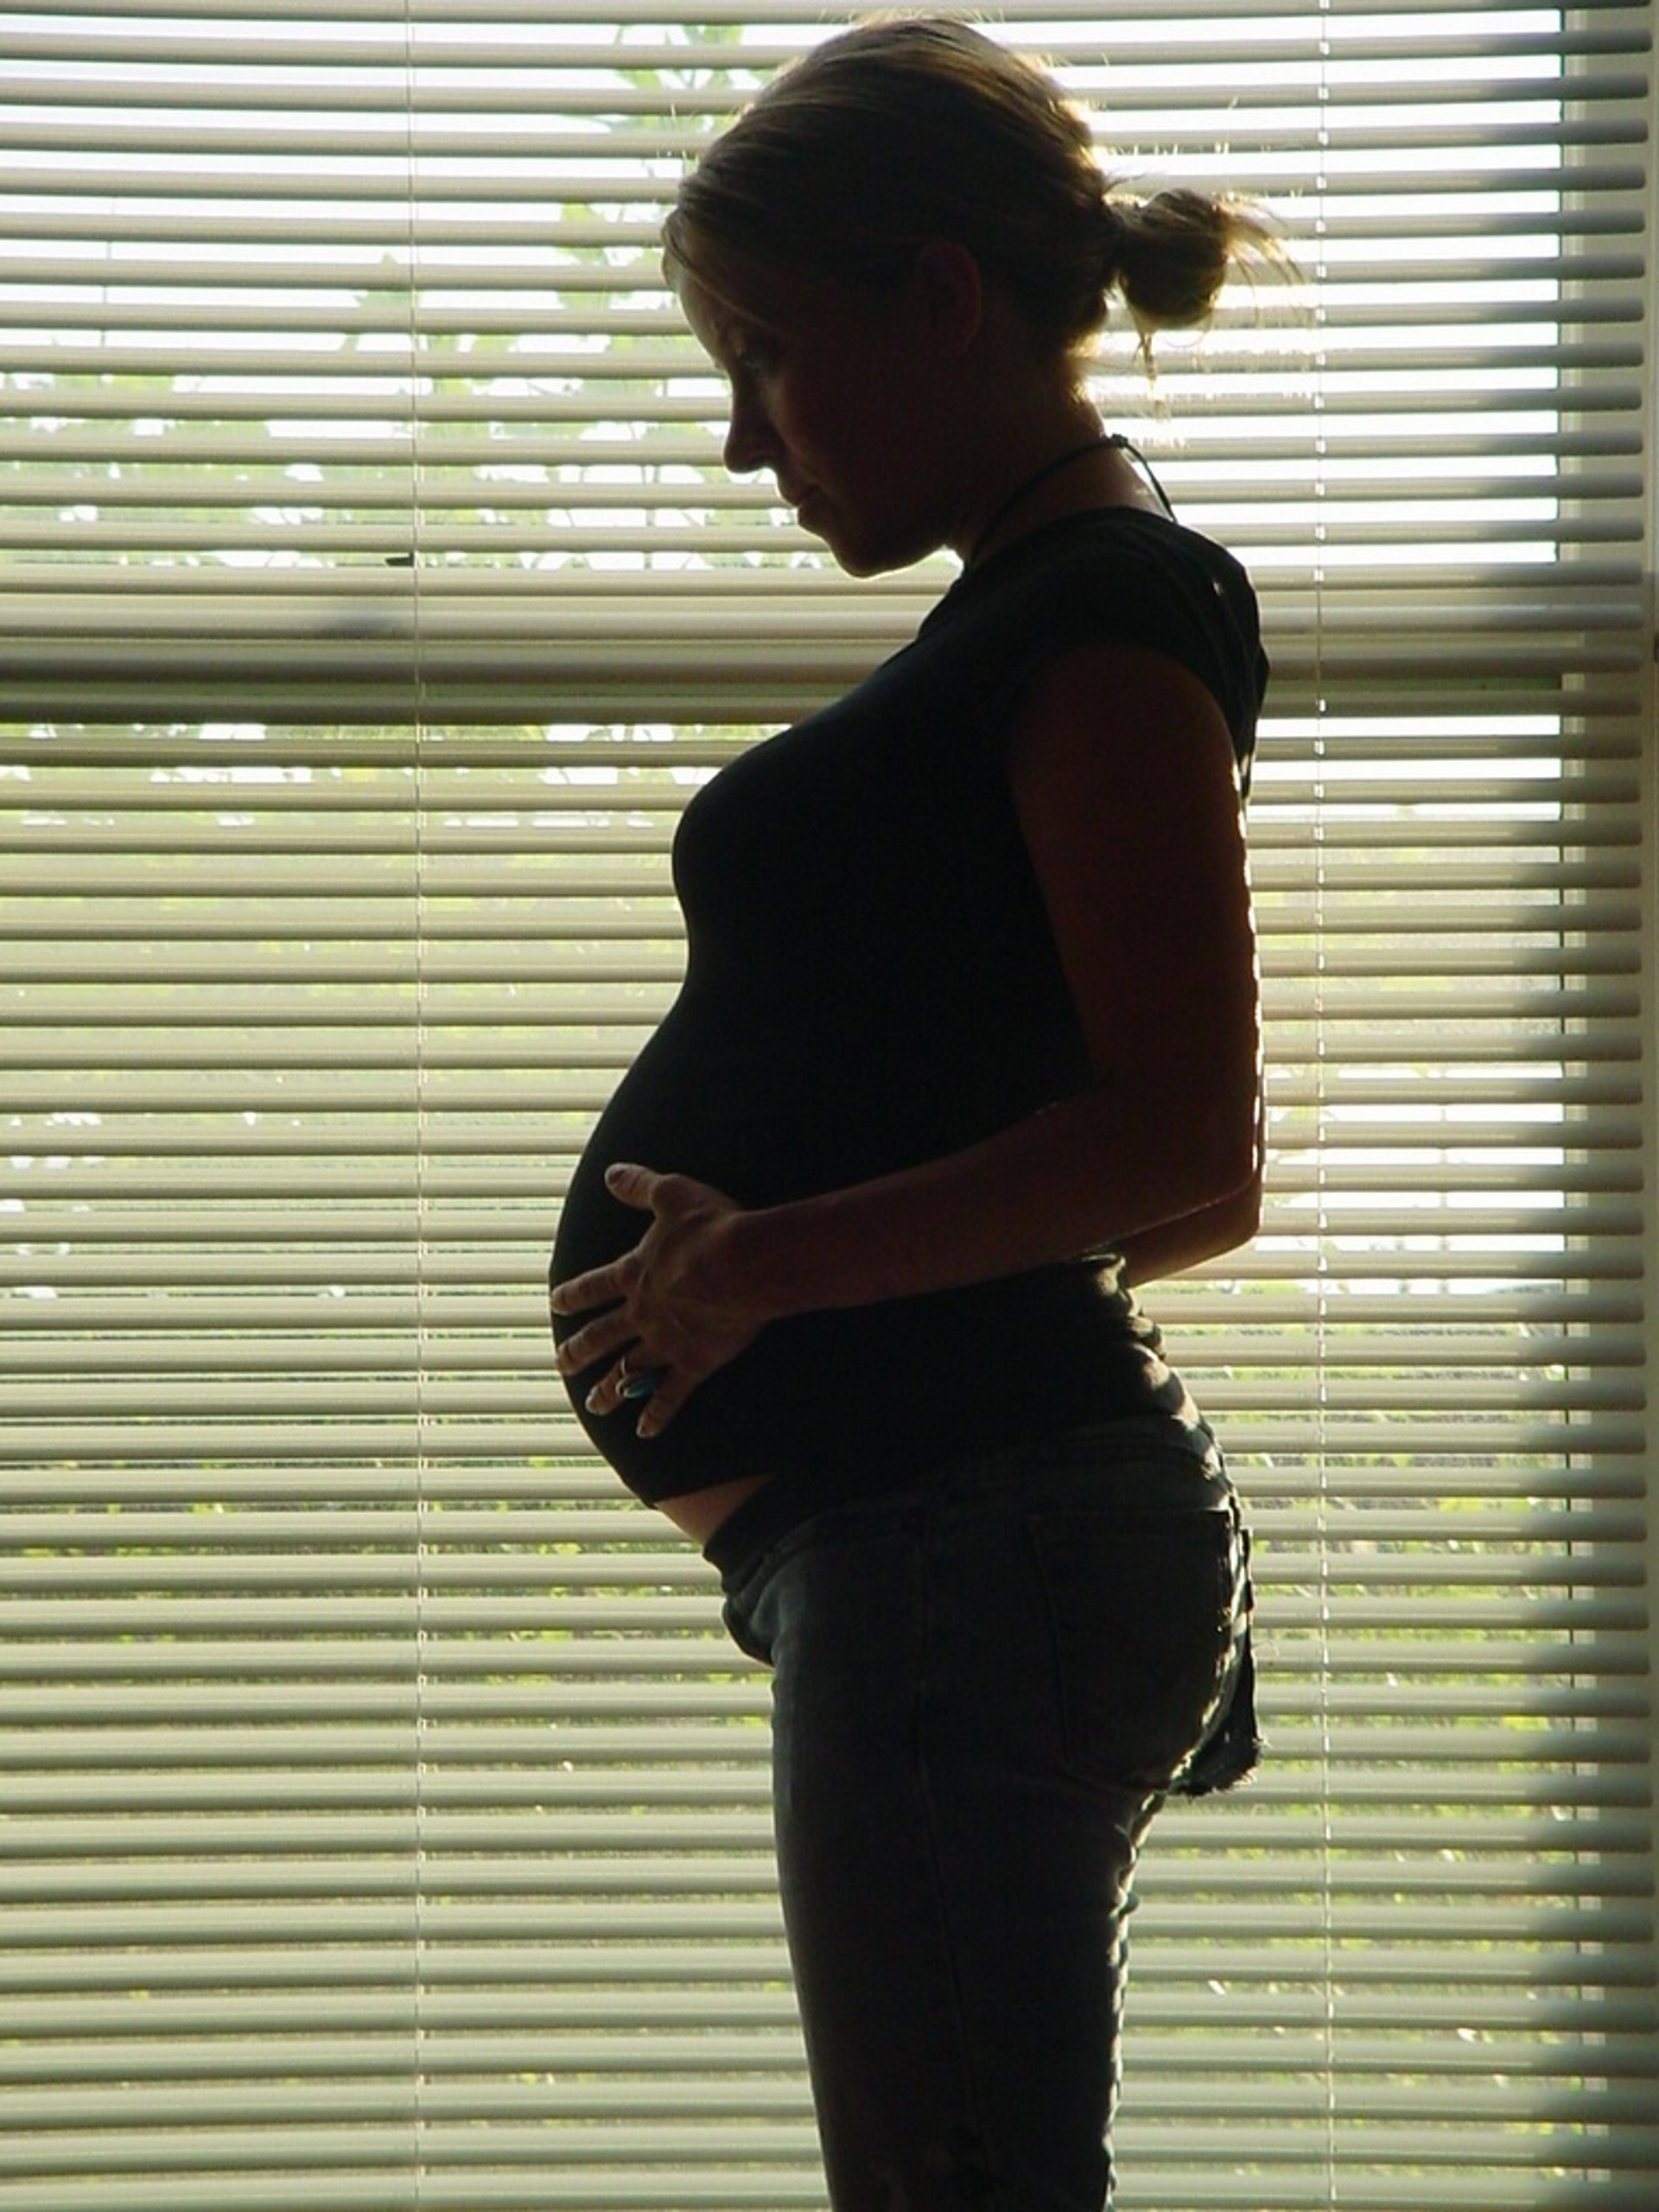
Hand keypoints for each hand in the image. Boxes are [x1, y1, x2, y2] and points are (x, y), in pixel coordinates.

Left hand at [549, 1163, 769, 1436]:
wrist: (741, 1265)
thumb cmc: (709, 1227)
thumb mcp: (670, 1194)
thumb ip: (639, 1186)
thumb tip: (611, 1173)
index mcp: (635, 1274)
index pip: (594, 1286)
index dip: (573, 1295)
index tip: (556, 1305)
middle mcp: (641, 1312)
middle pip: (601, 1336)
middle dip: (579, 1350)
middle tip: (561, 1363)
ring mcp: (664, 1342)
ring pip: (626, 1371)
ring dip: (607, 1390)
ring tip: (592, 1406)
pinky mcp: (693, 1363)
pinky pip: (669, 1397)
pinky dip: (656, 1415)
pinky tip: (644, 1432)